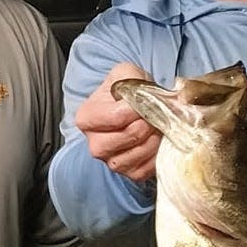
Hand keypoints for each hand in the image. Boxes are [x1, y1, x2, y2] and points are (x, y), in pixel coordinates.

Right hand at [75, 62, 160, 182]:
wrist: (135, 108)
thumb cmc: (127, 92)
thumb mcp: (126, 73)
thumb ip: (136, 79)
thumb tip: (159, 97)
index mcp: (87, 118)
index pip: (114, 117)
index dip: (136, 109)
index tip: (147, 100)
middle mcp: (94, 143)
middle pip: (124, 137)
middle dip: (145, 125)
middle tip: (155, 114)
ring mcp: (110, 161)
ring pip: (135, 155)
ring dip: (154, 139)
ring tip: (158, 126)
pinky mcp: (129, 173)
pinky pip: (145, 169)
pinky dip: (157, 155)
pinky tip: (158, 140)